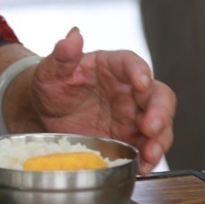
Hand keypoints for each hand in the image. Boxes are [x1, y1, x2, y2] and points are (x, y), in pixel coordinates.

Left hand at [29, 28, 174, 174]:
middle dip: (160, 111)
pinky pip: (147, 148)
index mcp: (112, 66)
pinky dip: (149, 159)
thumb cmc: (51, 87)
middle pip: (158, 96)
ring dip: (160, 139)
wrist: (44, 115)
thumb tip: (73, 36)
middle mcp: (129, 90)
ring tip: (151, 153)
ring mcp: (132, 116)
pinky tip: (143, 168)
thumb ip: (62, 55)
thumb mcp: (50, 72)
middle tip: (151, 127)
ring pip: (160, 125)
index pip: (132, 63)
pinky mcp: (130, 139)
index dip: (140, 71)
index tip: (141, 82)